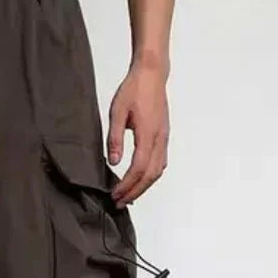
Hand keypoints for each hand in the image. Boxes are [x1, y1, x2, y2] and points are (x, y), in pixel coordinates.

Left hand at [107, 65, 169, 208]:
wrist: (152, 74)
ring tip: (128, 196)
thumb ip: (114, 138)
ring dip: (143, 187)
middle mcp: (159, 138)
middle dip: (135, 192)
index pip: (138, 168)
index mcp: (148, 133)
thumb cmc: (133, 90)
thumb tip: (114, 162)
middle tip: (120, 203)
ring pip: (158, 171)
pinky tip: (139, 180)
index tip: (115, 195)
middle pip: (150, 175)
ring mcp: (164, 138)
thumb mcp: (117, 112)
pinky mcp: (164, 136)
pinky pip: (160, 162)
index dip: (127, 185)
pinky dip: (150, 176)